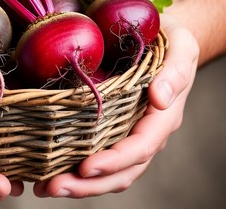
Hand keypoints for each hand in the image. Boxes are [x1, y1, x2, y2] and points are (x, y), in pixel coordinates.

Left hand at [33, 13, 198, 197]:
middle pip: (121, 169)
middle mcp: (145, 130)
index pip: (140, 146)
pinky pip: (97, 152)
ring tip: (45, 187)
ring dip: (78, 183)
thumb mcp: (180, 47)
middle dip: (88, 183)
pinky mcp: (113, 125)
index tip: (85, 168)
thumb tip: (160, 99)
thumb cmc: (169, 41)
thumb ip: (175, 72)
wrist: (159, 38)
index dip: (114, 161)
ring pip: (108, 169)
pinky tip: (51, 167)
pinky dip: (76, 166)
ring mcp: (128, 131)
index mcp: (162, 116)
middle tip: (52, 187)